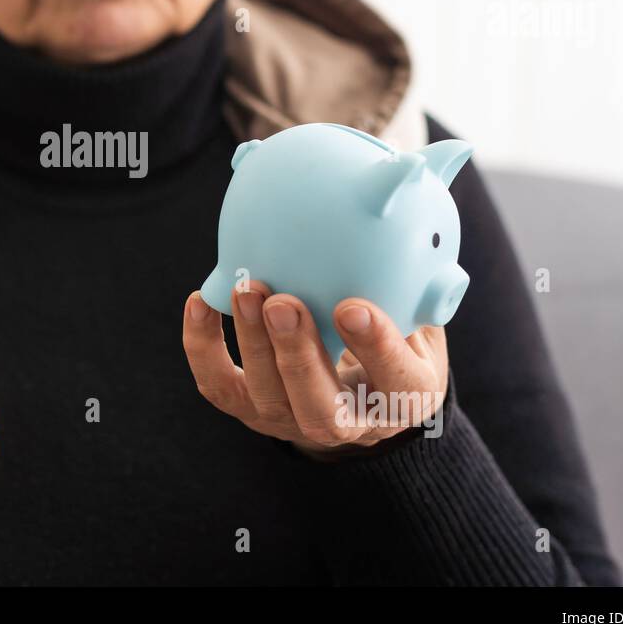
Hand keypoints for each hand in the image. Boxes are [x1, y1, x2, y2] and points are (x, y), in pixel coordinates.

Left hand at [182, 280, 447, 459]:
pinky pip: (221, 387)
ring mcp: (296, 422)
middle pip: (321, 409)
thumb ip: (414, 279)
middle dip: (297, 355)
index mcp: (405, 398)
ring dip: (253, 344)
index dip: (375, 348)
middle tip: (282, 303)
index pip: (397, 383)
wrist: (364, 389)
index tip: (352, 305)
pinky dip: (203, 348)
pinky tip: (201, 302)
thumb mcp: (421, 313)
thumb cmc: (397, 335)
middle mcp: (351, 424)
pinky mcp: (253, 412)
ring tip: (245, 290)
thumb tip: (400, 199)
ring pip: (269, 399)